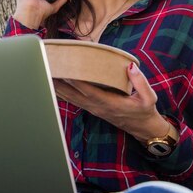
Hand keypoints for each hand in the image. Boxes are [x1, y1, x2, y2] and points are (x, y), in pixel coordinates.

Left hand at [53, 63, 169, 141]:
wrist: (141, 127)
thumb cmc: (144, 110)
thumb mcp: (149, 98)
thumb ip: (140, 82)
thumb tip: (130, 67)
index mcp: (109, 103)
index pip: (88, 90)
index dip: (75, 81)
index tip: (64, 69)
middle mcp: (96, 106)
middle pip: (72, 93)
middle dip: (59, 80)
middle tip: (47, 65)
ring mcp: (91, 108)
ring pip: (69, 97)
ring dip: (55, 85)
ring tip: (43, 70)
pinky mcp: (89, 107)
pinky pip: (71, 99)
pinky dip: (60, 91)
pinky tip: (50, 82)